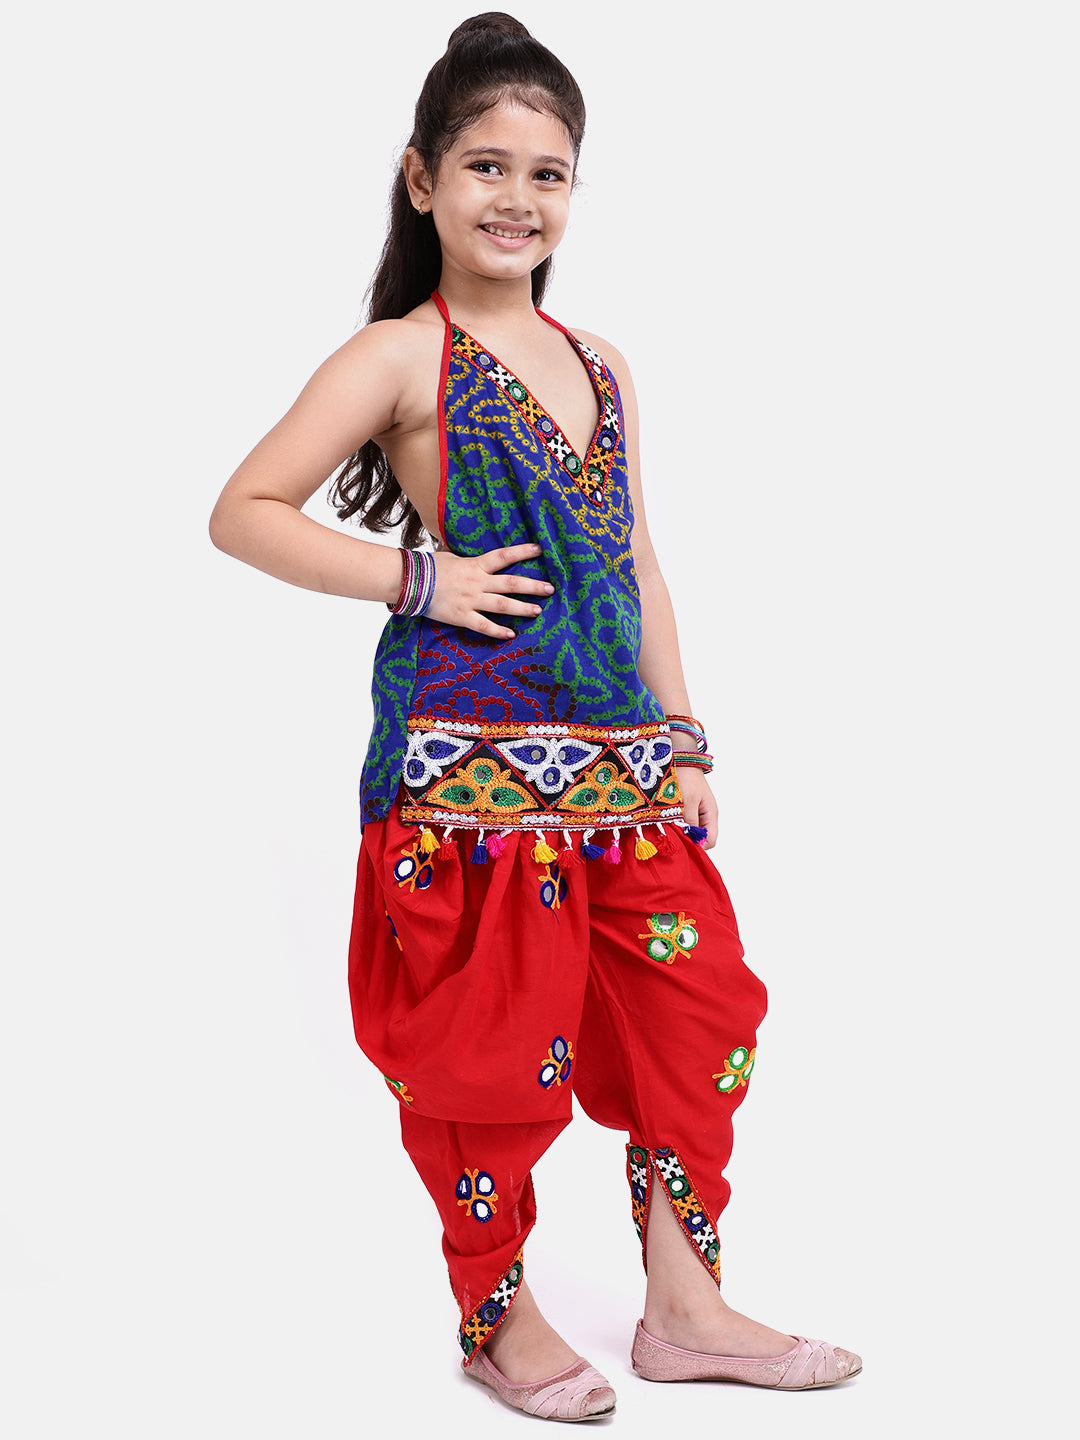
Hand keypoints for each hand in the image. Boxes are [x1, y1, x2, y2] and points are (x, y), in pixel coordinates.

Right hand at [425, 541, 552, 639]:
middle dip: (533, 586)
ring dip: (522, 608)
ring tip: (538, 611)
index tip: (540, 550)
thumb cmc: (428, 567)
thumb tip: (466, 550)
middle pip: (511, 583)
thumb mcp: (449, 556)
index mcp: (475, 565)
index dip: (522, 552)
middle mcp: (477, 582)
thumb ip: (464, 557)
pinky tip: (511, 635)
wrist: (409, 581)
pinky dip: (498, 631)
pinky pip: (484, 626)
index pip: (504, 556)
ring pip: (502, 605)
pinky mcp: (462, 616)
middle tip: (550, 589)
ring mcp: (471, 600)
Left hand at [674, 765, 717, 848]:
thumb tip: (690, 839)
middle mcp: (704, 815)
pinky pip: (682, 822)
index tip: (684, 845)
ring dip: (680, 832)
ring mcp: (694, 811)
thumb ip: (689, 821)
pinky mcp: (684, 808)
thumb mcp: (688, 801)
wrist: (679, 758)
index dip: (699, 845)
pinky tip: (665, 822)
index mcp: (710, 814)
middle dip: (688, 840)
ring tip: (668, 830)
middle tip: (673, 838)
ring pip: (689, 830)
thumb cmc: (686, 777)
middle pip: (700, 837)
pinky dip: (675, 825)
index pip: (710, 839)